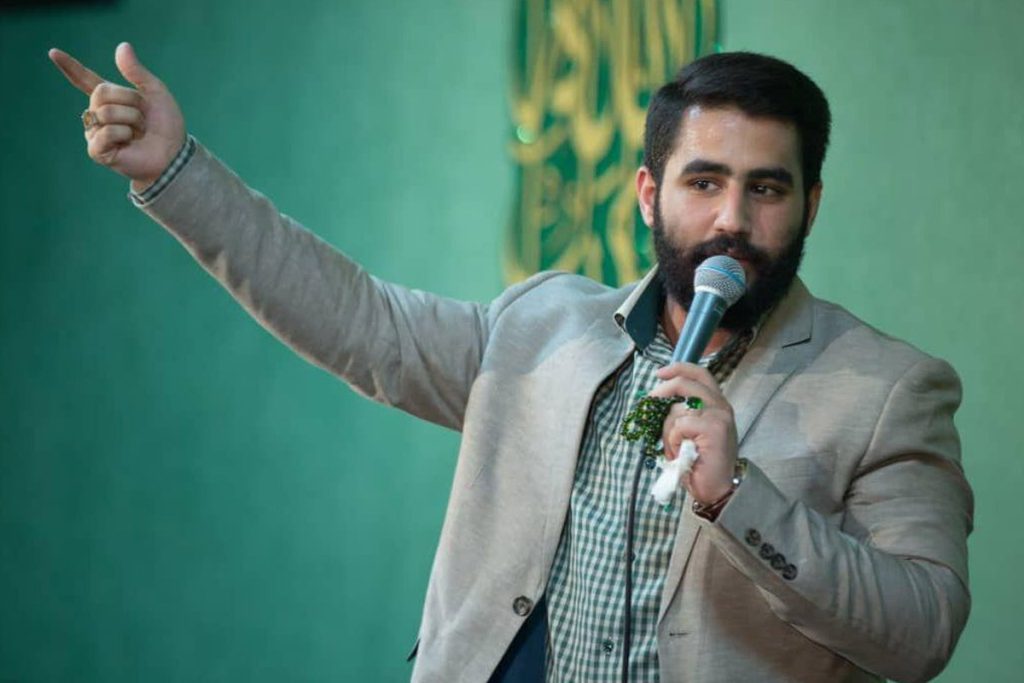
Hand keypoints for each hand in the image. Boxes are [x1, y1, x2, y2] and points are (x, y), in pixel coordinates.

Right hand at [49, 42, 185, 190]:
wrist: (174, 153)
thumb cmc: (166, 125)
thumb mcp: (155, 92)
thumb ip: (136, 71)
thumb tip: (122, 46)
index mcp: (112, 99)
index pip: (85, 80)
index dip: (70, 67)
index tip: (54, 53)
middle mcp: (99, 114)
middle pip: (101, 93)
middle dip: (129, 101)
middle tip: (143, 117)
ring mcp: (96, 132)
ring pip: (105, 112)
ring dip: (131, 119)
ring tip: (139, 132)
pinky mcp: (97, 150)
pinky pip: (105, 132)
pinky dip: (124, 134)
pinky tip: (130, 143)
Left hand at [648, 363, 737, 504]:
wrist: (717, 488)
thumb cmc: (701, 461)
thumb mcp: (691, 431)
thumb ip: (683, 412)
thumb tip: (659, 398)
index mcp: (717, 403)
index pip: (700, 374)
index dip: (679, 368)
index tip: (660, 373)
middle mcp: (721, 406)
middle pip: (686, 383)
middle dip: (663, 390)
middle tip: (650, 401)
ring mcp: (719, 416)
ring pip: (677, 410)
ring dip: (667, 431)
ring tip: (675, 449)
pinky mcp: (714, 428)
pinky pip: (679, 425)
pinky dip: (672, 440)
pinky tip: (680, 452)